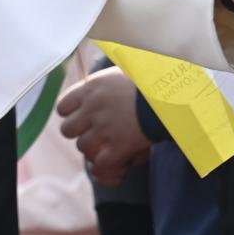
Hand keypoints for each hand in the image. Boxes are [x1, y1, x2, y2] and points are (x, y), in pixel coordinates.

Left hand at [56, 68, 151, 184]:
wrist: (171, 93)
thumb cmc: (150, 79)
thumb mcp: (121, 71)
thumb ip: (104, 83)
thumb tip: (98, 83)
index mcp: (91, 88)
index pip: (62, 107)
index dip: (70, 115)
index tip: (81, 116)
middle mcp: (93, 109)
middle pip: (67, 130)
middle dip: (79, 133)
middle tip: (93, 132)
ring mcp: (105, 128)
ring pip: (83, 147)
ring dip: (93, 148)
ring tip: (107, 144)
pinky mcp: (120, 146)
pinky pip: (101, 162)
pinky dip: (107, 163)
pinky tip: (117, 156)